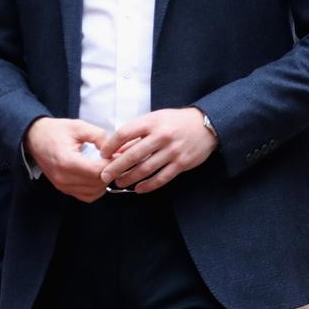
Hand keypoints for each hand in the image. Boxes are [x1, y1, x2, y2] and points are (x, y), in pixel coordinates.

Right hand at [24, 117, 109, 202]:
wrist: (34, 137)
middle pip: (97, 183)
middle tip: (114, 160)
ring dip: (103, 181)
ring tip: (105, 166)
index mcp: (66, 161)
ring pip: (94, 192)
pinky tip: (96, 176)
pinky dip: (96, 189)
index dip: (111, 164)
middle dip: (110, 172)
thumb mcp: (78, 126)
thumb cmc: (55, 131)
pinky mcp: (63, 189)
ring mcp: (62, 185)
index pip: (97, 171)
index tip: (116, 155)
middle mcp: (63, 177)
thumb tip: (114, 150)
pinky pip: (86, 196)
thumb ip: (99, 136)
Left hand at [99, 108, 217, 193]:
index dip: (111, 145)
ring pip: (146, 169)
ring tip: (119, 183)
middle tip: (104, 175)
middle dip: (116, 167)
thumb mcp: (154, 119)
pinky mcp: (182, 163)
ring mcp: (172, 151)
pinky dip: (149, 185)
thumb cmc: (174, 121)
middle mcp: (161, 136)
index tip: (103, 154)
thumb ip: (136, 133)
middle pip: (132, 155)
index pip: (124, 133)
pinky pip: (162, 178)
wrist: (205, 125)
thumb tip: (117, 149)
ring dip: (129, 178)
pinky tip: (138, 188)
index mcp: (151, 122)